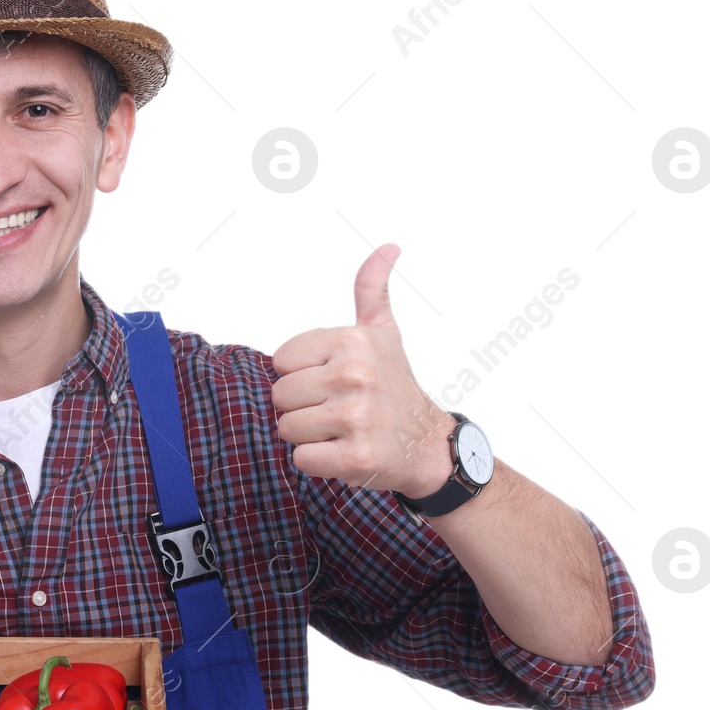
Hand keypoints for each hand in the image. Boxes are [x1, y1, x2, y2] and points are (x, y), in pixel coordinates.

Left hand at [270, 243, 453, 496]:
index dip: (303, 375)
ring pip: (287, 428)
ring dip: (310, 436)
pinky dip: (317, 462)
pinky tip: (345, 452)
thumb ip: (372, 290)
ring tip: (343, 430)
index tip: (334, 381)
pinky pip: (301, 459)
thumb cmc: (396, 387)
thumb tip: (388, 247)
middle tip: (339, 409)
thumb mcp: (384, 333)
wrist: (429, 445)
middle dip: (304, 407)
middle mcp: (354, 375)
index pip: (282, 361)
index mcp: (352, 341)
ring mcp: (356, 417)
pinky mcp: (355, 457)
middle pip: (281, 396)